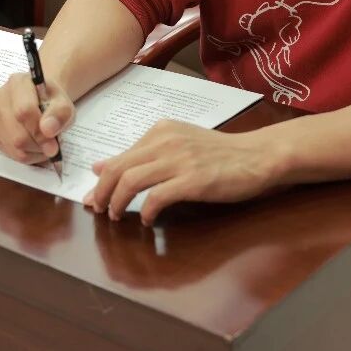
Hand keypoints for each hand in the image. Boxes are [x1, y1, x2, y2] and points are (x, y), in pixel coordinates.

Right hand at [0, 72, 74, 163]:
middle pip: (17, 134)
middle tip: (53, 146)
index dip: (39, 132)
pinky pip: (7, 153)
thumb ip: (60, 113)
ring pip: (12, 147)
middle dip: (39, 145)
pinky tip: (34, 146)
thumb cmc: (51, 101)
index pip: (24, 111)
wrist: (40, 101)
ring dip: (34, 152)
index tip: (54, 143)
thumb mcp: (64, 103)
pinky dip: (25, 155)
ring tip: (45, 144)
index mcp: (18, 83)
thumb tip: (48, 130)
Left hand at [83, 122, 281, 224]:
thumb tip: (100, 166)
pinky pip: (157, 197)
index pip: (119, 156)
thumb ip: (142, 154)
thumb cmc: (219, 153)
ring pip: (131, 181)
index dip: (101, 180)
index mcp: (161, 131)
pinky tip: (149, 220)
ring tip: (117, 216)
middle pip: (118, 168)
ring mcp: (180, 160)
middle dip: (102, 193)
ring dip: (118, 203)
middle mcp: (166, 140)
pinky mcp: (193, 180)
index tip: (93, 198)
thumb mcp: (177, 145)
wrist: (257, 156)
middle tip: (99, 210)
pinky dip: (146, 211)